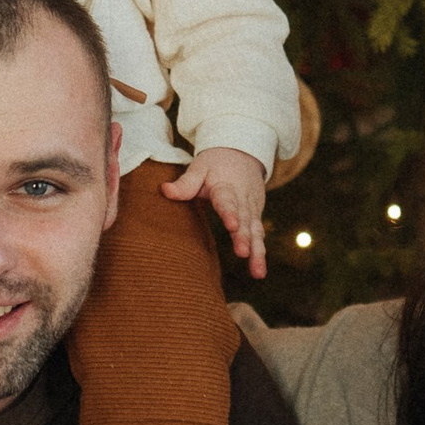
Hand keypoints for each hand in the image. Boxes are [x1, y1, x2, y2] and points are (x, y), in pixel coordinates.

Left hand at [163, 145, 267, 278]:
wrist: (242, 152)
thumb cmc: (216, 163)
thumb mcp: (200, 167)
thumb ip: (185, 182)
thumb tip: (164, 190)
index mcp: (226, 186)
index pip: (227, 201)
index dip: (230, 213)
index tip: (232, 225)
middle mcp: (242, 199)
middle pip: (244, 219)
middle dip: (245, 237)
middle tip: (243, 253)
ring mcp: (252, 208)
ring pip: (256, 231)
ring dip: (257, 251)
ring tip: (257, 272)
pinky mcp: (256, 216)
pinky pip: (259, 235)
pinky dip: (260, 252)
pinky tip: (259, 271)